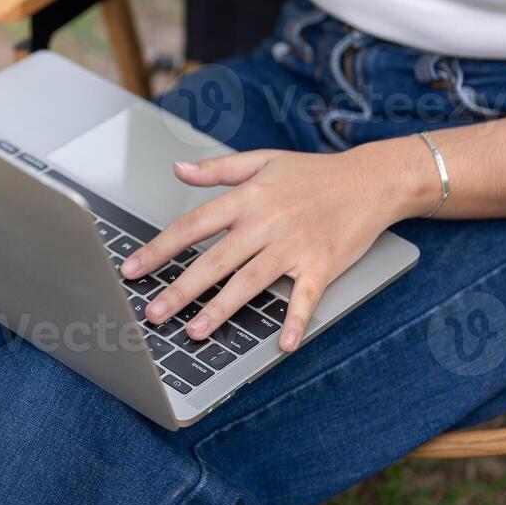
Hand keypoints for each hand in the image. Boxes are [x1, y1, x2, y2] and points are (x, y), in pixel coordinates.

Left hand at [119, 140, 434, 351]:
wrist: (372, 179)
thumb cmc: (315, 173)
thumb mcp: (263, 160)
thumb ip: (219, 169)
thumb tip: (179, 169)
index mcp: (248, 198)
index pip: (193, 225)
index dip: (160, 248)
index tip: (133, 269)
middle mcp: (267, 222)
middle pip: (215, 260)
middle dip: (180, 289)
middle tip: (153, 313)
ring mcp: (295, 246)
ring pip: (250, 281)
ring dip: (221, 309)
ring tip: (194, 332)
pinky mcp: (323, 265)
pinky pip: (305, 297)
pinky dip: (295, 321)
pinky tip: (280, 344)